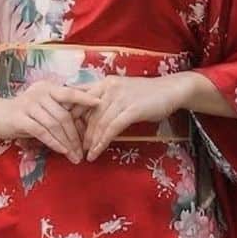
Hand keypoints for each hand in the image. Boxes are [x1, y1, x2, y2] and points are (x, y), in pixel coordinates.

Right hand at [0, 79, 95, 162]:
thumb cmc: (23, 113)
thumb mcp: (42, 108)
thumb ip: (59, 111)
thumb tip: (84, 124)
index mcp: (48, 88)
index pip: (71, 92)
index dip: (86, 98)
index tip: (100, 104)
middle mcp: (40, 93)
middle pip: (65, 115)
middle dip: (76, 136)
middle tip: (83, 152)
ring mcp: (30, 104)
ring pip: (55, 125)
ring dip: (67, 143)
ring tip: (74, 156)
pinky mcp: (20, 118)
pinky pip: (42, 131)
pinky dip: (54, 142)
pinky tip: (62, 151)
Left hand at [68, 75, 188, 160]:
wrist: (171, 90)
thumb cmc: (146, 94)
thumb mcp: (120, 92)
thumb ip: (104, 100)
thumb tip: (88, 116)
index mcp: (103, 83)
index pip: (78, 100)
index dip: (70, 118)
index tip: (66, 133)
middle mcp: (109, 88)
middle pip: (86, 114)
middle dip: (79, 134)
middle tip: (74, 149)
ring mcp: (120, 98)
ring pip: (98, 123)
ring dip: (90, 141)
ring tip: (85, 154)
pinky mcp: (131, 109)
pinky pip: (112, 128)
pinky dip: (102, 142)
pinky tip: (97, 151)